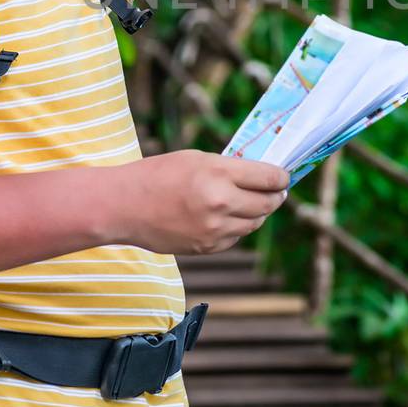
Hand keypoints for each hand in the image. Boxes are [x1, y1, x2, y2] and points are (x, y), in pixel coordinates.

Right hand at [113, 150, 289, 254]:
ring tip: (251, 203)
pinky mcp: (206, 247)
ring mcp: (214, 229)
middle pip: (268, 204)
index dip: (282, 177)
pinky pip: (235, 238)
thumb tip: (260, 176)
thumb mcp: (196, 159)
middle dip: (275, 196)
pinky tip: (225, 218)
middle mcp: (220, 202)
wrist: (123, 206)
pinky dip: (236, 228)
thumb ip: (228, 168)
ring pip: (253, 223)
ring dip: (257, 213)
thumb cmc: (157, 175)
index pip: (270, 178)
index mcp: (218, 173)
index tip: (284, 177)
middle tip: (277, 191)